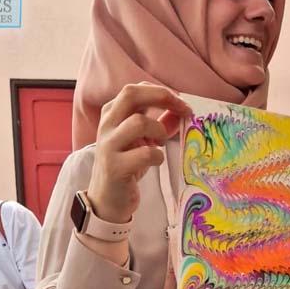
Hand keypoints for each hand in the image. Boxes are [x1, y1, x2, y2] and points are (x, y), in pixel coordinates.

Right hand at [87, 82, 191, 223]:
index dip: (162, 92)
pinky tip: (156, 161)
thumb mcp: (143, 140)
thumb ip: (160, 124)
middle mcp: (107, 125)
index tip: (182, 104)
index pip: (135, 89)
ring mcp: (109, 146)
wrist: (108, 199)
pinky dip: (157, 156)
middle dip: (162, 97)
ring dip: (159, 129)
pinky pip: (144, 153)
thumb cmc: (127, 166)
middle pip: (131, 94)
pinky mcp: (115, 167)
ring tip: (160, 143)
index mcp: (112, 114)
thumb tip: (182, 111)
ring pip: (138, 122)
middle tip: (183, 109)